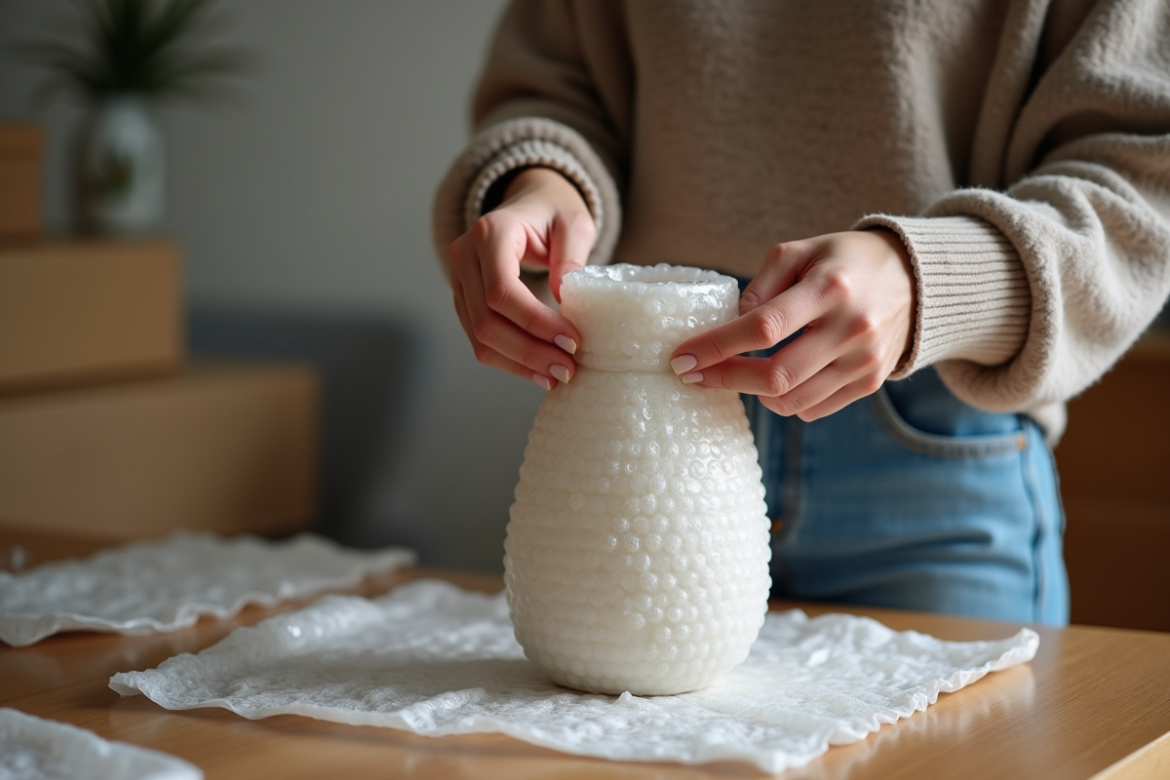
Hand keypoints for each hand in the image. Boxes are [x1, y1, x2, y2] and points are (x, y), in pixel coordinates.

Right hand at [448, 167, 595, 389]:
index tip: (572, 340)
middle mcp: (464, 257)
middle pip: (487, 320)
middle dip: (529, 351)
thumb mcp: (574, 222)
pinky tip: (540, 373)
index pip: (502, 290)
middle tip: (568, 369)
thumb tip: (563, 297)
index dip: (535, 321)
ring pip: (479, 337)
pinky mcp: (465, 302)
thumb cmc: (553, 213)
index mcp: (489, 232)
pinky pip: (480, 341)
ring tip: (557, 377)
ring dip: (519, 364)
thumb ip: (572, 254)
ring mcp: (459, 282)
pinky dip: (510, 362)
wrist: (529, 207)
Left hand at [669, 230, 915, 420]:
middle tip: (695, 374)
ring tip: (736, 371)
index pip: (763, 328)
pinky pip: (812, 408)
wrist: (916, 280)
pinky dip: (784, 399)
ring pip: (791, 401)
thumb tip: (733, 326)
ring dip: (752, 392)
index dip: (717, 347)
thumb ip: (760, 285)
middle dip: (725, 379)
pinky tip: (777, 376)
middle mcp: (851, 329)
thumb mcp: (799, 251)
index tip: (681, 359)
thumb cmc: (843, 261)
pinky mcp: (870, 383)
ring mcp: (864, 362)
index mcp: (830, 288)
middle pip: (775, 376)